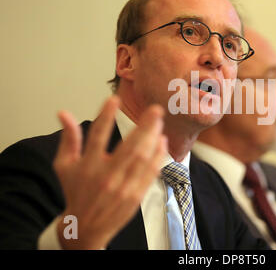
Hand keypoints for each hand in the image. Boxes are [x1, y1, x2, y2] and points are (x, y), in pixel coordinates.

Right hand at [54, 96, 166, 248]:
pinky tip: (161, 143)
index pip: (97, 135)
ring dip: (154, 138)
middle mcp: (107, 175)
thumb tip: (63, 114)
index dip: (106, 116)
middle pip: (130, 146)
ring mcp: (123, 186)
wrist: (84, 227)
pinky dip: (158, 156)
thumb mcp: (64, 165)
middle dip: (145, 125)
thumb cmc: (75, 192)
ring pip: (143, 158)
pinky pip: (151, 172)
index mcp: (88, 166)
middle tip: (156, 109)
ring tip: (159, 123)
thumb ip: (69, 139)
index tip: (114, 98)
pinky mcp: (135, 195)